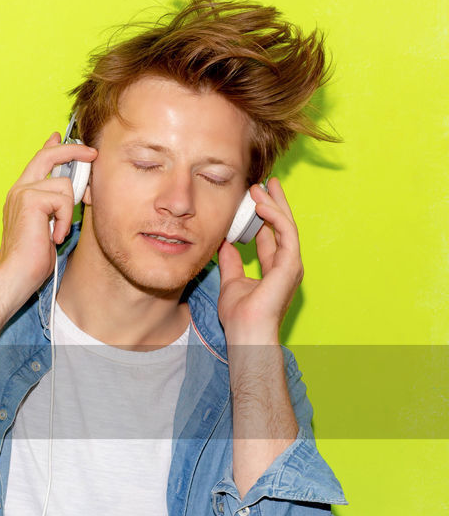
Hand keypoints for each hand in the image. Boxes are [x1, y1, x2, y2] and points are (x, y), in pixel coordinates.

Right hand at [0, 132, 97, 303]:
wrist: (15, 275)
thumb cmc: (31, 259)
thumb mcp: (47, 225)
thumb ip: (55, 205)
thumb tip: (74, 189)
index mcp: (20, 195)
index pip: (37, 161)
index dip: (51, 147)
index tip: (59, 136)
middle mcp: (19, 190)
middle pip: (48, 156)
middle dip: (73, 151)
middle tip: (92, 154)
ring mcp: (22, 193)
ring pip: (63, 184)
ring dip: (69, 210)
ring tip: (58, 231)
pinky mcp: (30, 200)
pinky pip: (63, 199)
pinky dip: (65, 219)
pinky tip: (55, 236)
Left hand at [215, 178, 302, 344]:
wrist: (246, 332)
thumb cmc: (240, 316)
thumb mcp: (231, 282)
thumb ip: (230, 262)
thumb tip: (225, 243)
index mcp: (274, 269)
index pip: (271, 236)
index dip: (263, 218)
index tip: (254, 200)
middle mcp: (286, 264)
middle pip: (282, 226)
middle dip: (274, 204)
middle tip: (265, 183)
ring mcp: (291, 264)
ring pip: (286, 225)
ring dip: (274, 204)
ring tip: (262, 186)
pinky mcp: (291, 264)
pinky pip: (285, 233)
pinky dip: (275, 217)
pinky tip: (262, 204)